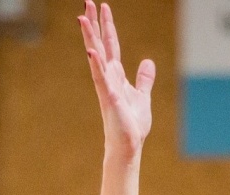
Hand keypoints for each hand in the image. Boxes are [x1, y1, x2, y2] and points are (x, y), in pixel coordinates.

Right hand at [79, 2, 153, 158]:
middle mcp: (108, 77)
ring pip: (96, 57)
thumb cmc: (132, 125)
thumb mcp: (142, 96)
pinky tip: (92, 51)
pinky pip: (101, 78)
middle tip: (87, 3)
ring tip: (82, 18)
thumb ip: (144, 79)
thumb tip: (148, 62)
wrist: (128, 146)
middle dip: (94, 24)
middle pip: (99, 45)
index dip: (107, 26)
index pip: (111, 45)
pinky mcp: (109, 98)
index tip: (102, 7)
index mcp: (116, 75)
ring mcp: (106, 87)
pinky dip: (96, 65)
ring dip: (89, 38)